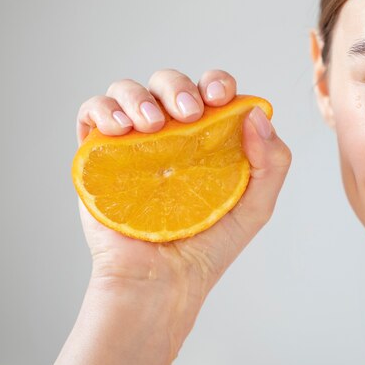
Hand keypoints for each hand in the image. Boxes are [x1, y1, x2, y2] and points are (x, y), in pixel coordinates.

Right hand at [75, 69, 290, 313]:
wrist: (162, 282)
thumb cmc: (209, 247)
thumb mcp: (256, 206)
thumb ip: (272, 162)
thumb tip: (257, 114)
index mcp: (206, 139)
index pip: (210, 93)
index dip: (216, 82)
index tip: (219, 96)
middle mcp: (169, 135)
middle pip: (169, 83)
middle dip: (177, 86)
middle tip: (187, 113)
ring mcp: (133, 144)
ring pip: (128, 91)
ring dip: (139, 96)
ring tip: (152, 125)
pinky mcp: (98, 156)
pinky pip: (92, 114)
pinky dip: (102, 108)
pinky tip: (119, 129)